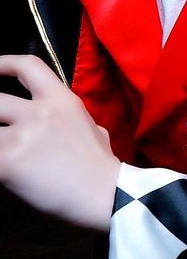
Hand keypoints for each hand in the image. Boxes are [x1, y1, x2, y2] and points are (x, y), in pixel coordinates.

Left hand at [0, 54, 119, 231]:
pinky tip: (2, 171)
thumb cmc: (102, 166)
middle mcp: (40, 112)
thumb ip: (70, 120)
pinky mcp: (8, 160)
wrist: (105, 195)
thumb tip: (57, 126)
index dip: (2, 63)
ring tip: (3, 149)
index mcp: (62, 100)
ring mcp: (23, 135)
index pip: (28, 66)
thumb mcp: (94, 129)